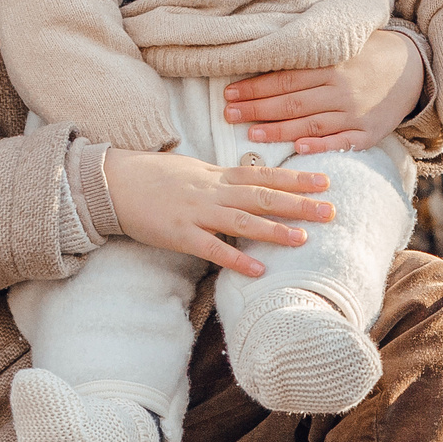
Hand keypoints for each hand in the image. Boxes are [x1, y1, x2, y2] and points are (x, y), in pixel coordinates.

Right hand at [103, 150, 334, 278]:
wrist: (112, 183)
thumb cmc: (150, 176)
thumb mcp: (190, 170)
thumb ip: (218, 179)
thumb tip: (244, 184)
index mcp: (215, 176)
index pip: (263, 175)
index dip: (295, 178)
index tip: (324, 181)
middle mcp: (211, 191)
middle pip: (262, 196)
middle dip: (298, 203)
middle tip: (330, 210)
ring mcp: (195, 213)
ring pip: (242, 220)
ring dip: (274, 230)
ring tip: (303, 238)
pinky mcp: (178, 234)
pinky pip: (211, 248)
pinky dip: (235, 259)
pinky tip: (257, 271)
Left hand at [221, 28, 424, 152]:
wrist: (414, 68)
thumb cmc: (368, 54)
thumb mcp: (341, 44)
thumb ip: (309, 52)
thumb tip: (266, 48)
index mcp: (330, 65)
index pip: (284, 78)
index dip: (254, 87)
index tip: (230, 93)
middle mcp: (340, 89)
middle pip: (290, 103)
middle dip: (256, 110)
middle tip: (228, 115)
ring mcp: (355, 113)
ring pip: (309, 125)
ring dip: (277, 131)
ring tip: (251, 134)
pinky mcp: (369, 133)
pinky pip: (341, 143)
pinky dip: (320, 147)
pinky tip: (298, 150)